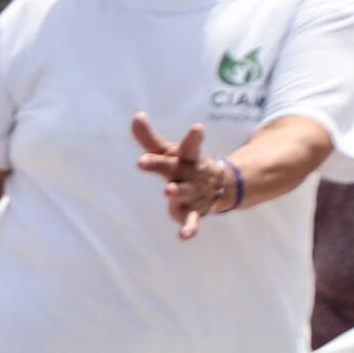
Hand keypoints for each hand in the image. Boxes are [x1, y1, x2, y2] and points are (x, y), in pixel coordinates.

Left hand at [130, 112, 235, 234]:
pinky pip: (192, 220)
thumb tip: (136, 116)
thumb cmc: (184, 164)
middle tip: (144, 160)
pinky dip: (190, 228)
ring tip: (168, 191)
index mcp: (186, 158)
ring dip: (177, 192)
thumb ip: (150, 138)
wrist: (217, 185)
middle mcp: (191, 174)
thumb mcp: (168, 151)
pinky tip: (184, 236)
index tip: (198, 127)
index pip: (188, 146)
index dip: (193, 138)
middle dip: (161, 164)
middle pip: (176, 168)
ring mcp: (194, 192)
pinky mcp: (193, 211)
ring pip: (185, 192)